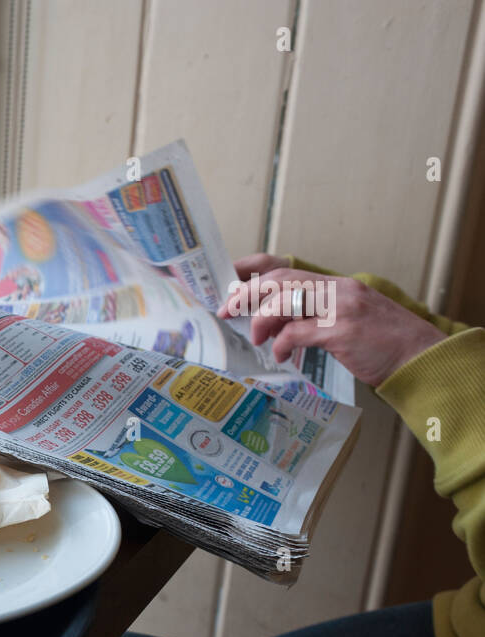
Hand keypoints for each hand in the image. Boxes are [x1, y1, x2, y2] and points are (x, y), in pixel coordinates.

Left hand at [216, 257, 445, 387]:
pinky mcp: (343, 330)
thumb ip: (314, 316)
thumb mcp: (346, 320)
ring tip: (258, 338)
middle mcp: (338, 289)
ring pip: (285, 300)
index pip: (285, 267)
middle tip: (228, 311)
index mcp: (336, 285)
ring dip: (262, 319)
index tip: (230, 286)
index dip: (253, 273)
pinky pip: (298, 332)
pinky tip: (281, 354)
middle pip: (280, 279)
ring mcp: (342, 307)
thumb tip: (275, 324)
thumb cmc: (381, 343)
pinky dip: (282, 343)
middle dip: (247, 294)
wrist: (420, 357)